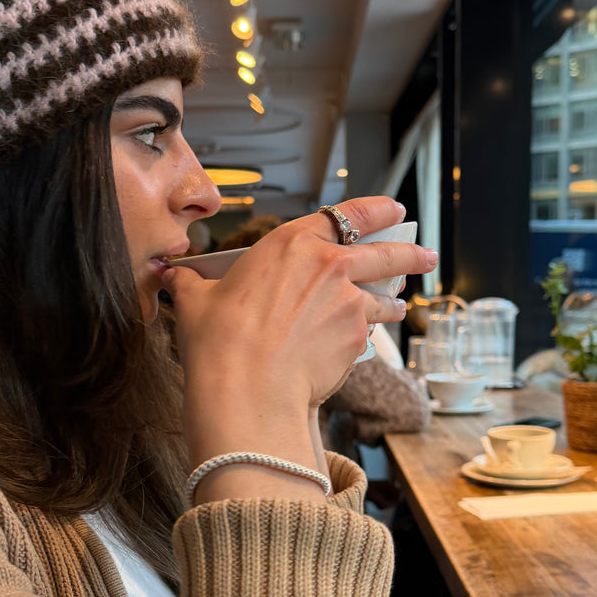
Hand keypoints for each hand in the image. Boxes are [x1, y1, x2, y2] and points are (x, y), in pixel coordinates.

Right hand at [163, 197, 435, 404]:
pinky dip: (373, 336)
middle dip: (411, 252)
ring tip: (401, 305)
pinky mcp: (357, 337)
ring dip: (396, 301)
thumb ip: (193, 283)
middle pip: (385, 252)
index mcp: (291, 243)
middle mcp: (329, 265)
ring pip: (387, 296)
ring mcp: (349, 301)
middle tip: (425, 254)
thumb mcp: (198, 301)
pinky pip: (373, 333)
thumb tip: (171, 277)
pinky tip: (368, 342)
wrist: (246, 387)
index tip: (394, 209)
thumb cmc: (220, 342)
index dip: (376, 210)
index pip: (347, 214)